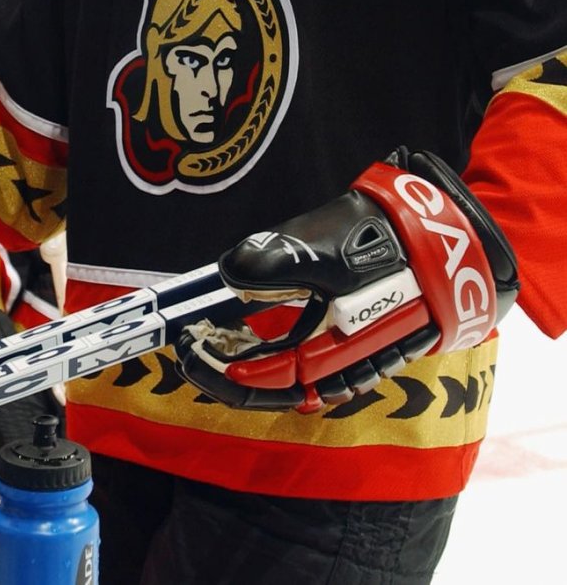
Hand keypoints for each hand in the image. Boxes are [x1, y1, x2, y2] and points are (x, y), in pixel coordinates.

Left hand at [176, 149, 518, 412]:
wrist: (442, 238)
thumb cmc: (384, 242)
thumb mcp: (326, 243)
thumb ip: (276, 258)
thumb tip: (230, 271)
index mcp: (332, 351)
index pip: (267, 384)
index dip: (221, 376)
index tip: (186, 349)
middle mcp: (342, 367)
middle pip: (274, 389)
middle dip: (224, 374)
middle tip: (186, 349)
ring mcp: (351, 358)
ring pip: (289, 380)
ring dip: (246, 368)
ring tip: (207, 345)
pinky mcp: (355, 343)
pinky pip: (308, 365)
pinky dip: (273, 357)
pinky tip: (248, 340)